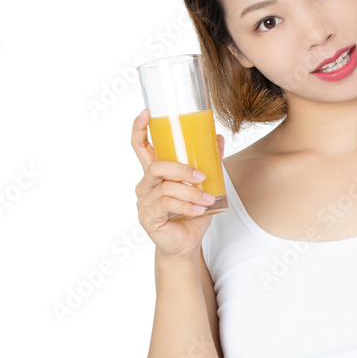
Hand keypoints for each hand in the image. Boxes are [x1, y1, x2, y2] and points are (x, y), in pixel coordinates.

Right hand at [131, 107, 224, 259]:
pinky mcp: (148, 218)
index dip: (140, 128)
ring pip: (166, 188)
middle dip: (181, 168)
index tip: (146, 113)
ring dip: (190, 193)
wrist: (186, 245)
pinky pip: (166, 206)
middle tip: (202, 175)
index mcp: (154, 174)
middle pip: (156, 167)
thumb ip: (208, 163)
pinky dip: (186, 206)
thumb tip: (217, 137)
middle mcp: (145, 185)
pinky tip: (199, 210)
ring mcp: (144, 202)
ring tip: (208, 199)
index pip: (140, 147)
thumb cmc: (191, 215)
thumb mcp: (203, 186)